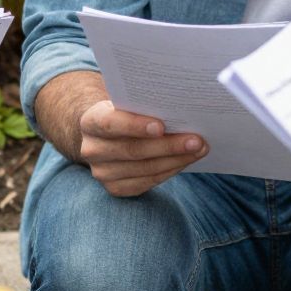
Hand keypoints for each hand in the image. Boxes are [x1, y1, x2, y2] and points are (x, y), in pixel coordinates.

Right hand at [77, 97, 206, 196]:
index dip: (135, 125)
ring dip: (176, 159)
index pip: (110, 123)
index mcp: (91, 122)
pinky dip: (169, 171)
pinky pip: (147, 182)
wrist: (106, 135)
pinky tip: (186, 161)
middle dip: (168, 145)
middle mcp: (92, 150)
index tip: (162, 126)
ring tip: (199, 149)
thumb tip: (183, 105)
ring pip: (144, 169)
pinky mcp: (115, 188)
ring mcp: (102, 172)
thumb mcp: (127, 102)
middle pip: (133, 150)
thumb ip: (143, 103)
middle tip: (197, 139)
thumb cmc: (125, 112)